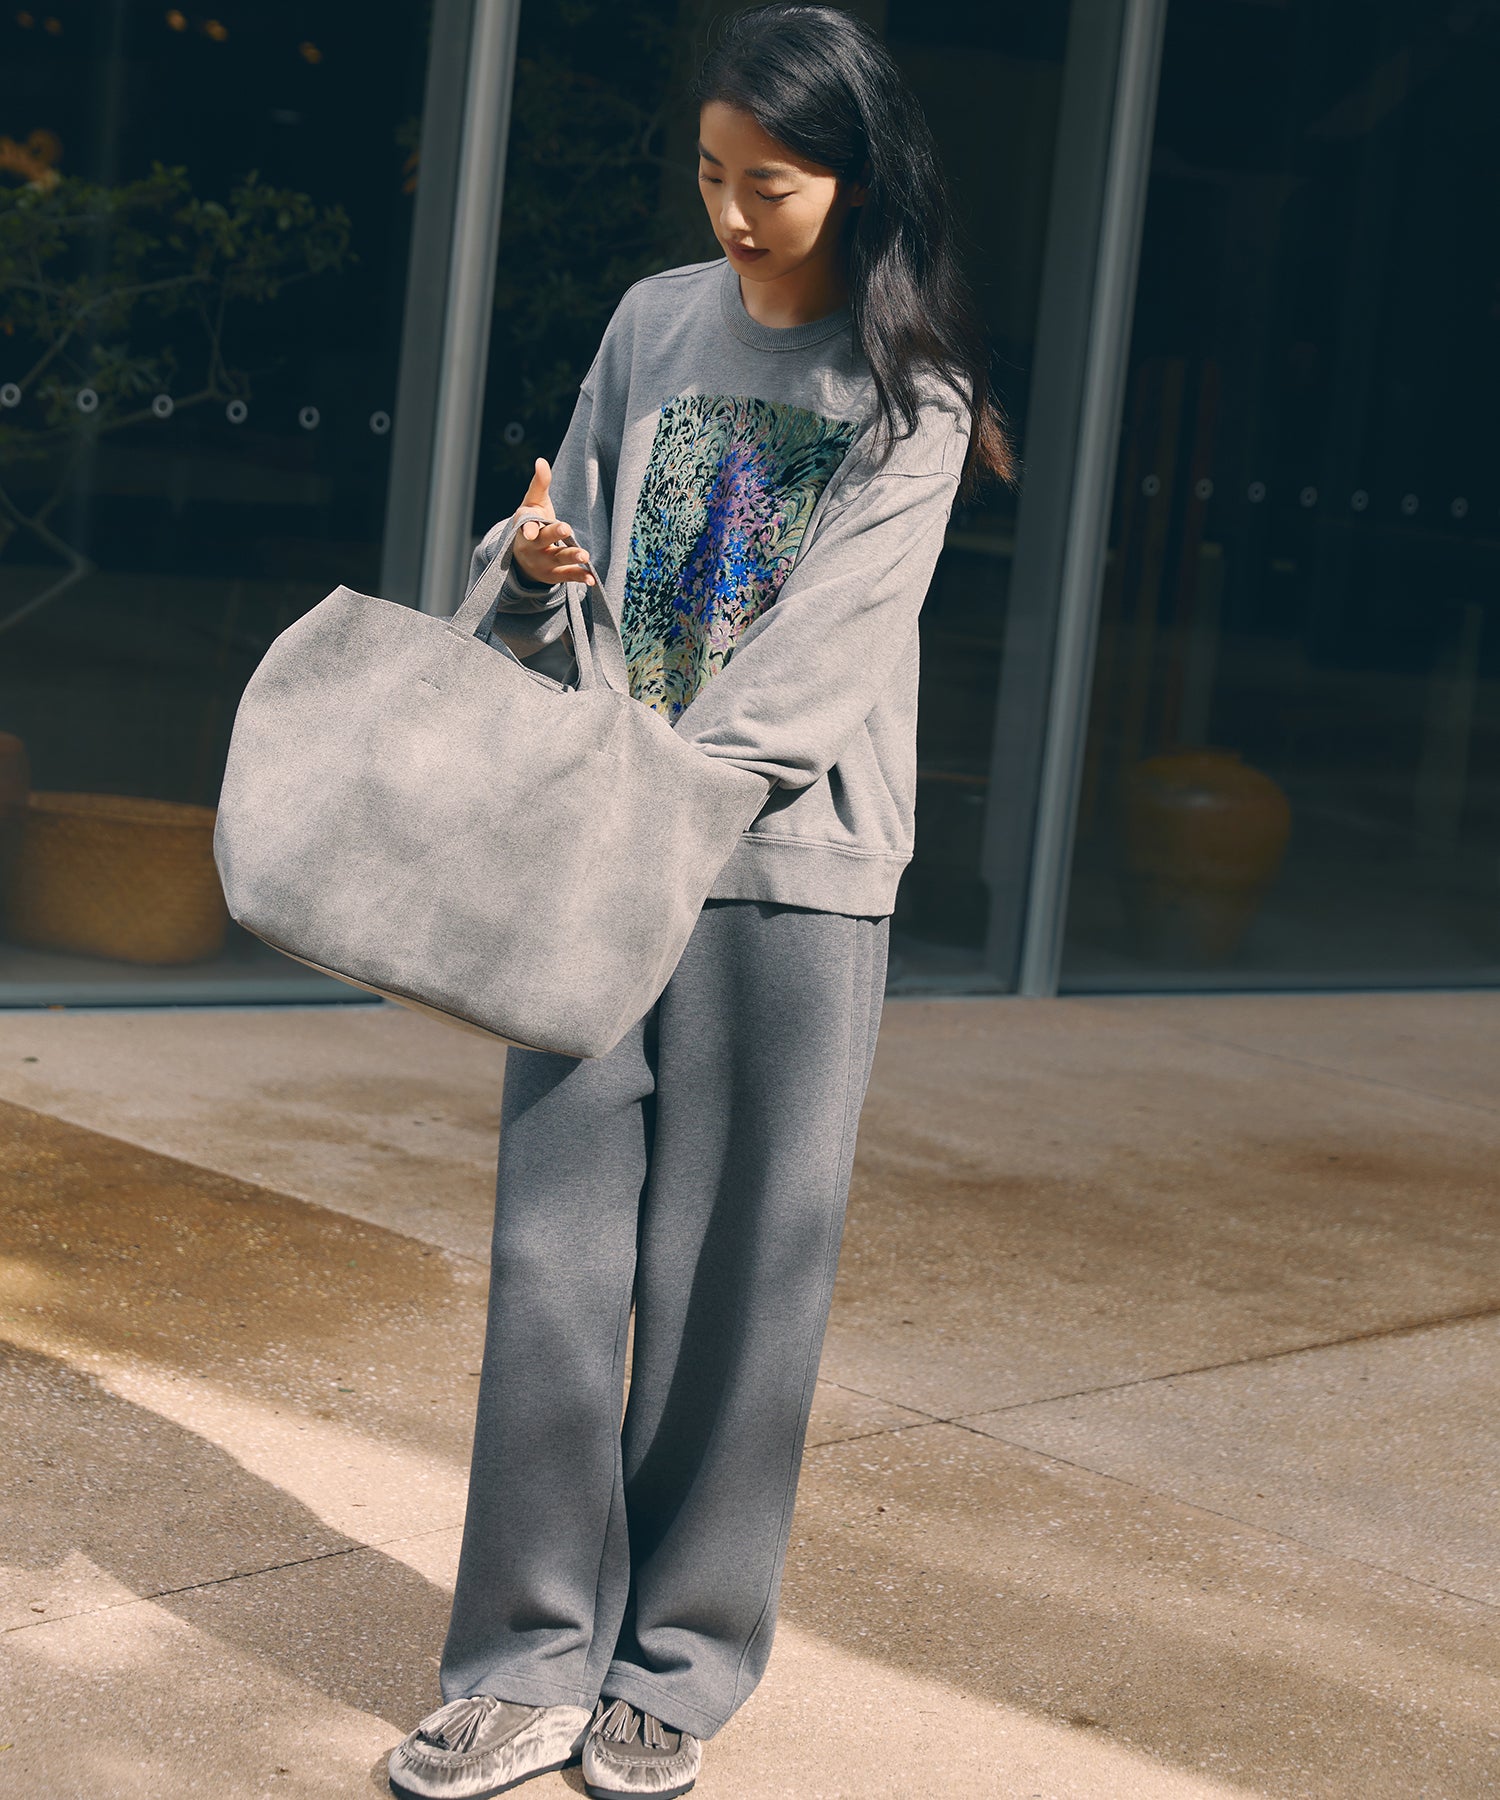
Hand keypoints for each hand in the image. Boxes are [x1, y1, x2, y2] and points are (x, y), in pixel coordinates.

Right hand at [511, 458, 594, 586]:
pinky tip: (592, 579)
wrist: (522, 559)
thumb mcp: (533, 504)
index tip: (532, 530)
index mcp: (524, 525)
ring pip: (557, 559)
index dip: (529, 527)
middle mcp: (531, 545)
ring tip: (585, 556)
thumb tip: (541, 460)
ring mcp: (542, 562)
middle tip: (566, 528)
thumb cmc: (533, 523)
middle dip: (553, 535)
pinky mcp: (553, 575)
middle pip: (542, 540)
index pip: (525, 524)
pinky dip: (579, 577)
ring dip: (571, 557)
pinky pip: (567, 576)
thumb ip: (539, 484)